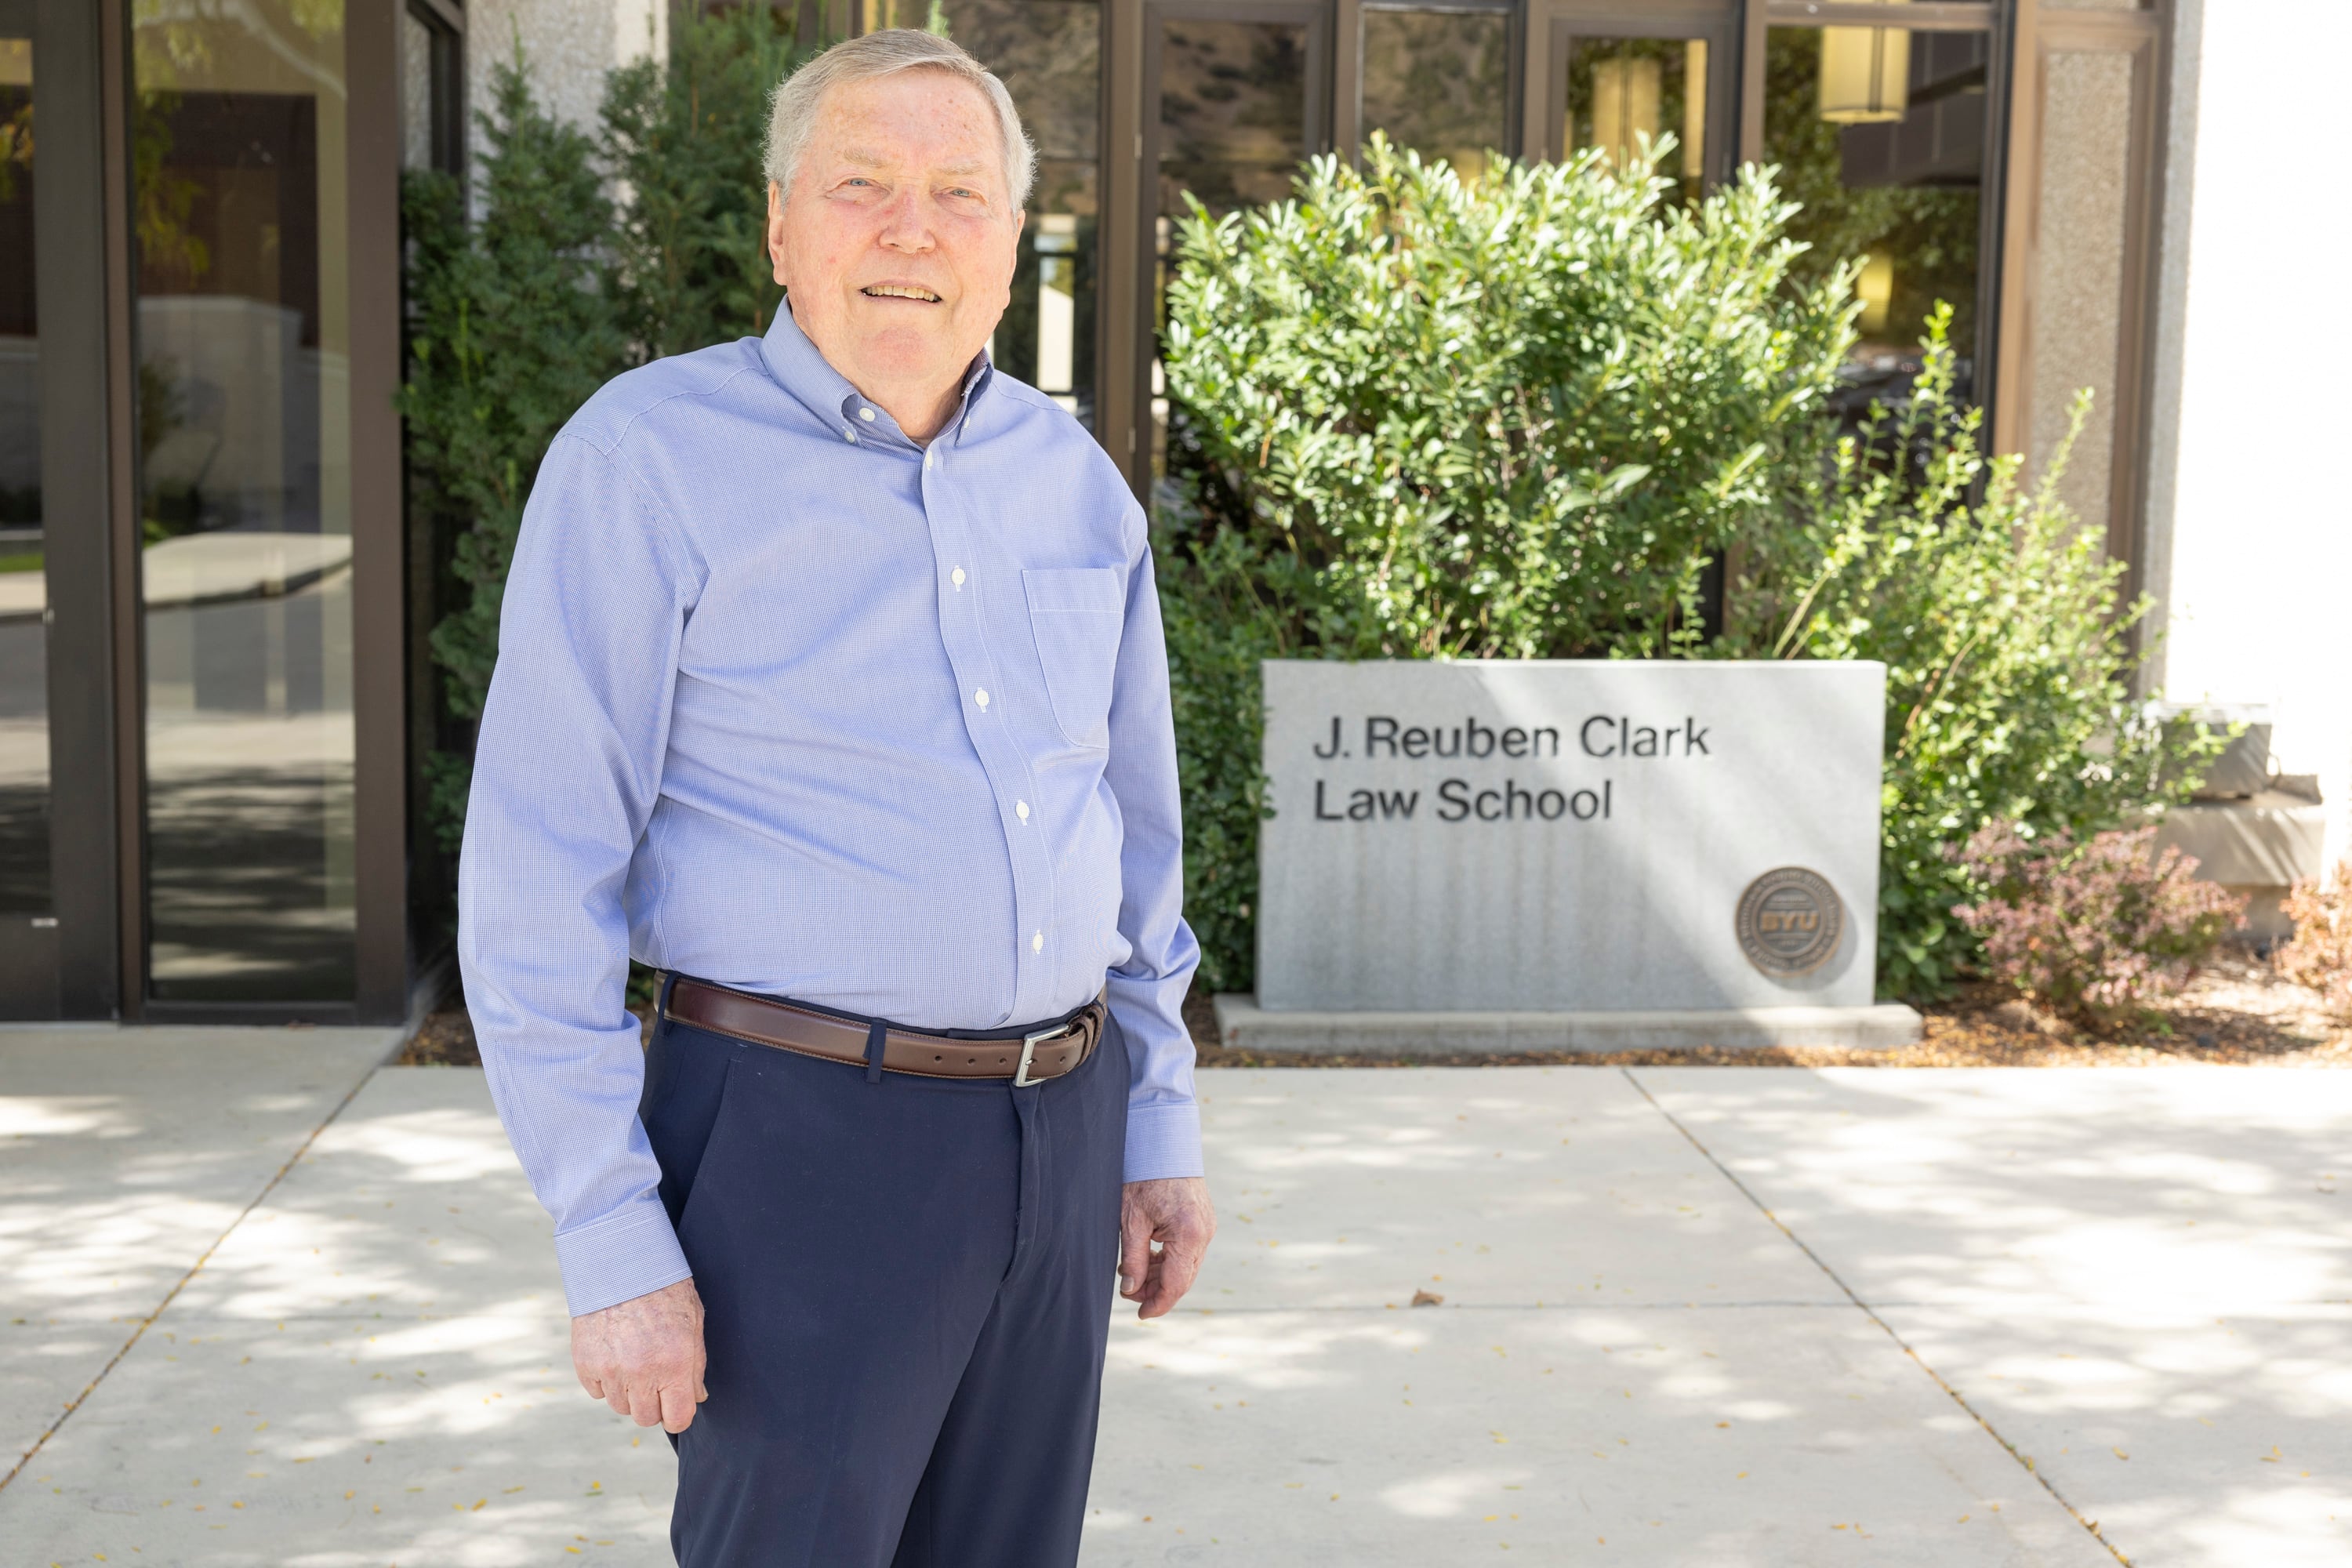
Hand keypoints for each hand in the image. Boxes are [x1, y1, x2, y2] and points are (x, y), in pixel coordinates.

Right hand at [571, 1277, 707, 1432]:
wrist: (620, 1262)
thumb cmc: (664, 1288)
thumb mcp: (693, 1322)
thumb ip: (695, 1365)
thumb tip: (697, 1397)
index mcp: (674, 1364)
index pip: (677, 1418)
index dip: (679, 1414)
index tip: (676, 1405)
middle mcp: (641, 1373)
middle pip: (646, 1418)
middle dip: (654, 1404)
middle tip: (655, 1379)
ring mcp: (610, 1370)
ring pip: (620, 1407)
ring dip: (629, 1393)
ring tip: (634, 1361)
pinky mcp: (585, 1364)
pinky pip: (597, 1391)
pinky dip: (606, 1380)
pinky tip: (614, 1354)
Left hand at [1119, 1177, 1215, 1318]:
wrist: (1163, 1144)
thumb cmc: (1144, 1176)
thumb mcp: (1131, 1220)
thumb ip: (1132, 1259)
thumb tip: (1131, 1290)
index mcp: (1188, 1234)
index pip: (1175, 1284)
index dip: (1157, 1304)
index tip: (1141, 1315)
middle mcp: (1204, 1233)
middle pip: (1183, 1278)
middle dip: (1157, 1291)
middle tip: (1129, 1293)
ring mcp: (1207, 1226)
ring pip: (1186, 1266)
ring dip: (1161, 1276)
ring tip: (1133, 1273)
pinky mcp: (1203, 1221)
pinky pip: (1189, 1251)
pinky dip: (1169, 1260)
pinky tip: (1148, 1258)